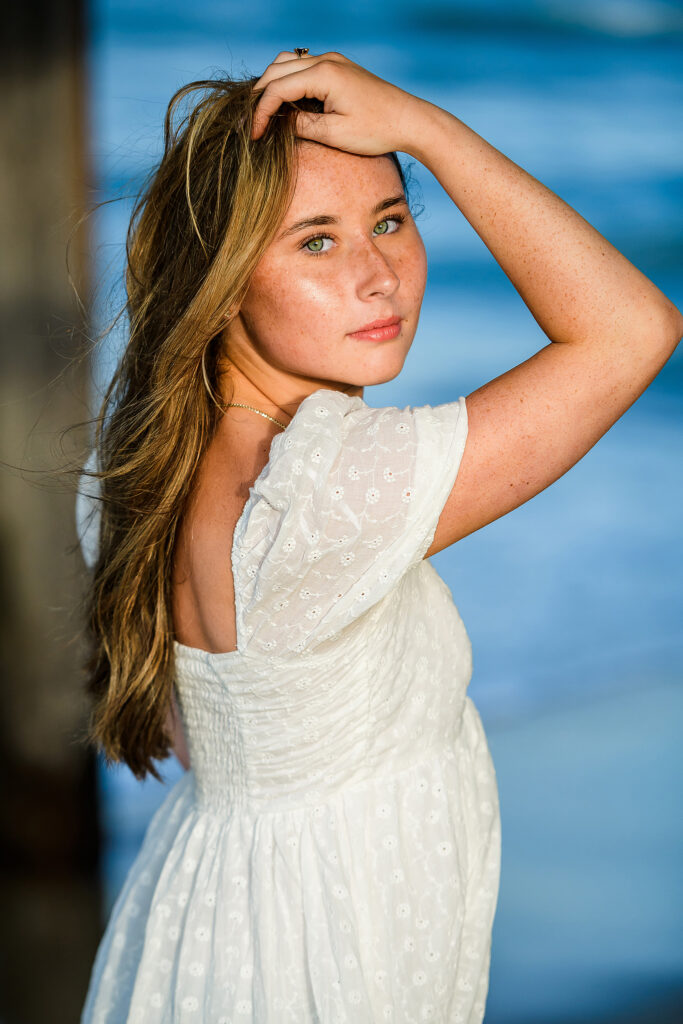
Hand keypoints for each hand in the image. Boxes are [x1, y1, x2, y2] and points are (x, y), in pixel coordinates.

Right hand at [250, 50, 424, 156]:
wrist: (408, 119)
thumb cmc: (376, 130)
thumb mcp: (335, 135)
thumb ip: (302, 127)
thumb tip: (279, 123)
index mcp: (324, 74)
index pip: (278, 89)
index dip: (261, 112)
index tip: (254, 136)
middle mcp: (326, 60)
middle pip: (277, 69)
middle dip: (260, 95)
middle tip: (252, 122)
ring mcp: (333, 60)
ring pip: (288, 63)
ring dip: (273, 84)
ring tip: (265, 111)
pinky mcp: (339, 67)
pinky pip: (303, 67)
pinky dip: (288, 81)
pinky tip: (286, 103)